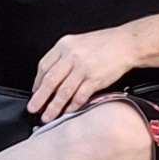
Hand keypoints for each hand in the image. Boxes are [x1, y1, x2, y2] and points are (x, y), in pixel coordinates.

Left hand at [28, 23, 145, 121]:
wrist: (125, 43)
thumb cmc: (103, 44)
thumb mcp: (77, 43)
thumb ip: (63, 57)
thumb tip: (50, 77)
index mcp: (64, 45)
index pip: (43, 66)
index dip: (37, 83)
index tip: (35, 93)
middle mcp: (71, 55)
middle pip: (50, 80)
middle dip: (39, 98)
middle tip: (33, 108)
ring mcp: (83, 67)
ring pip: (63, 91)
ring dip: (53, 106)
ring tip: (47, 116)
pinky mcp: (95, 78)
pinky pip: (80, 95)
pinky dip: (72, 106)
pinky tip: (68, 112)